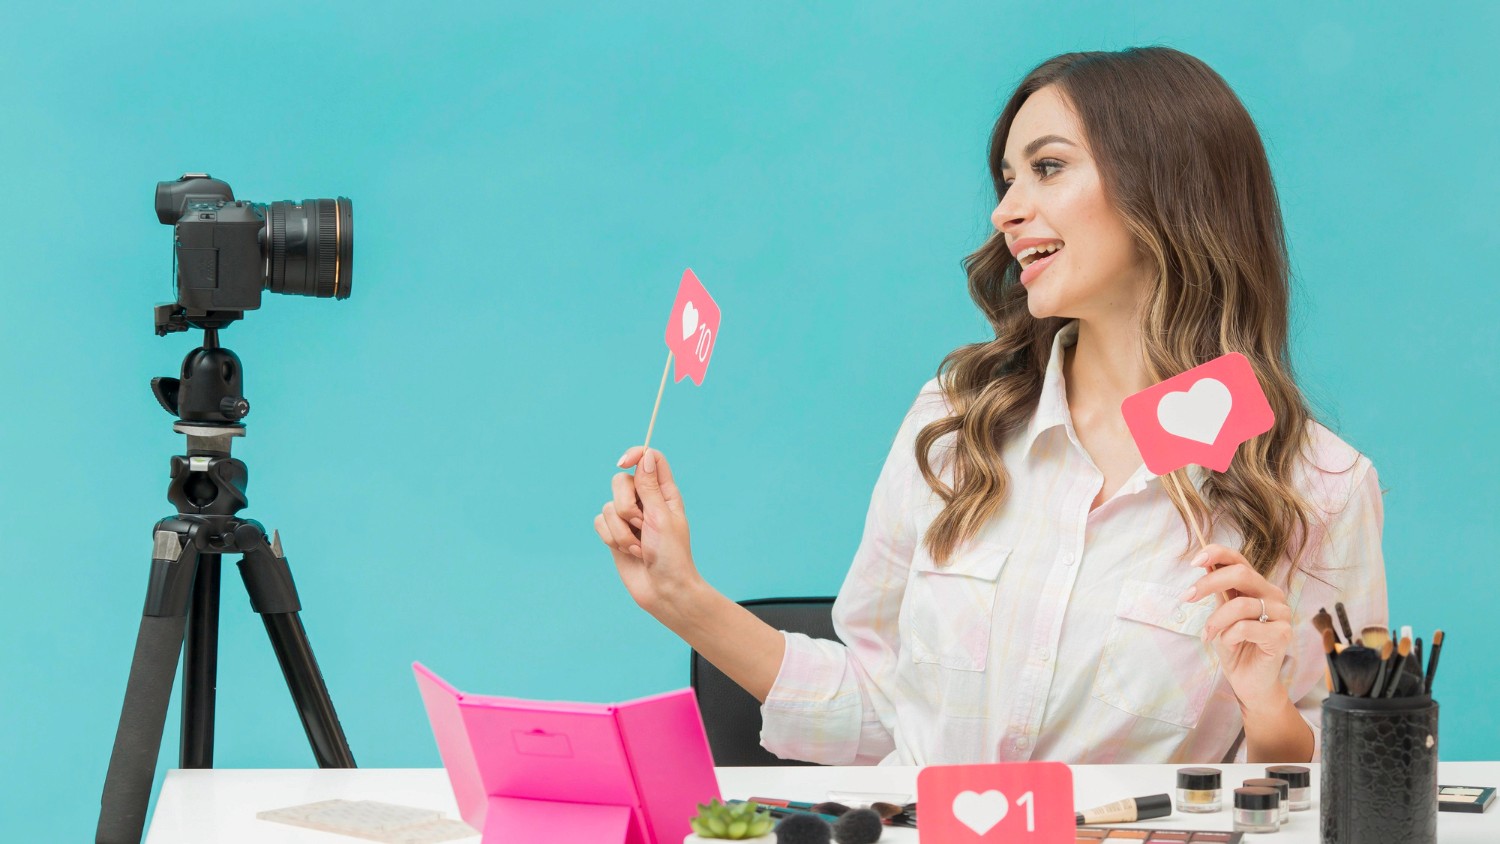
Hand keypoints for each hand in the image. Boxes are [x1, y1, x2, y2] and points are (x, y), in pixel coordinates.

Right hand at [594, 446, 702, 620]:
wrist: (662, 590)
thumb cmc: (671, 555)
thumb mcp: (661, 517)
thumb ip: (649, 487)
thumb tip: (645, 456)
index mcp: (664, 492)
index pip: (649, 458)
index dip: (635, 455)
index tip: (624, 463)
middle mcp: (646, 501)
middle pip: (620, 480)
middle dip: (626, 505)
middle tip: (642, 526)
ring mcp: (628, 518)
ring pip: (608, 506)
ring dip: (622, 531)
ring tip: (638, 547)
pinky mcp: (614, 533)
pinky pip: (599, 522)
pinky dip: (611, 538)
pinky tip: (627, 552)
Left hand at [1180, 544, 1293, 714]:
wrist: (1248, 680)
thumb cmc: (1234, 645)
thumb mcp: (1220, 614)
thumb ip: (1218, 590)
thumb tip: (1203, 562)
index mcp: (1256, 586)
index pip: (1239, 560)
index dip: (1217, 554)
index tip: (1193, 561)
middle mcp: (1272, 595)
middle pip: (1241, 574)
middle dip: (1208, 583)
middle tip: (1187, 597)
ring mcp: (1281, 614)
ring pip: (1240, 605)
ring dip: (1216, 621)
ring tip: (1209, 635)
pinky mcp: (1283, 634)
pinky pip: (1247, 627)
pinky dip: (1229, 636)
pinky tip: (1229, 644)